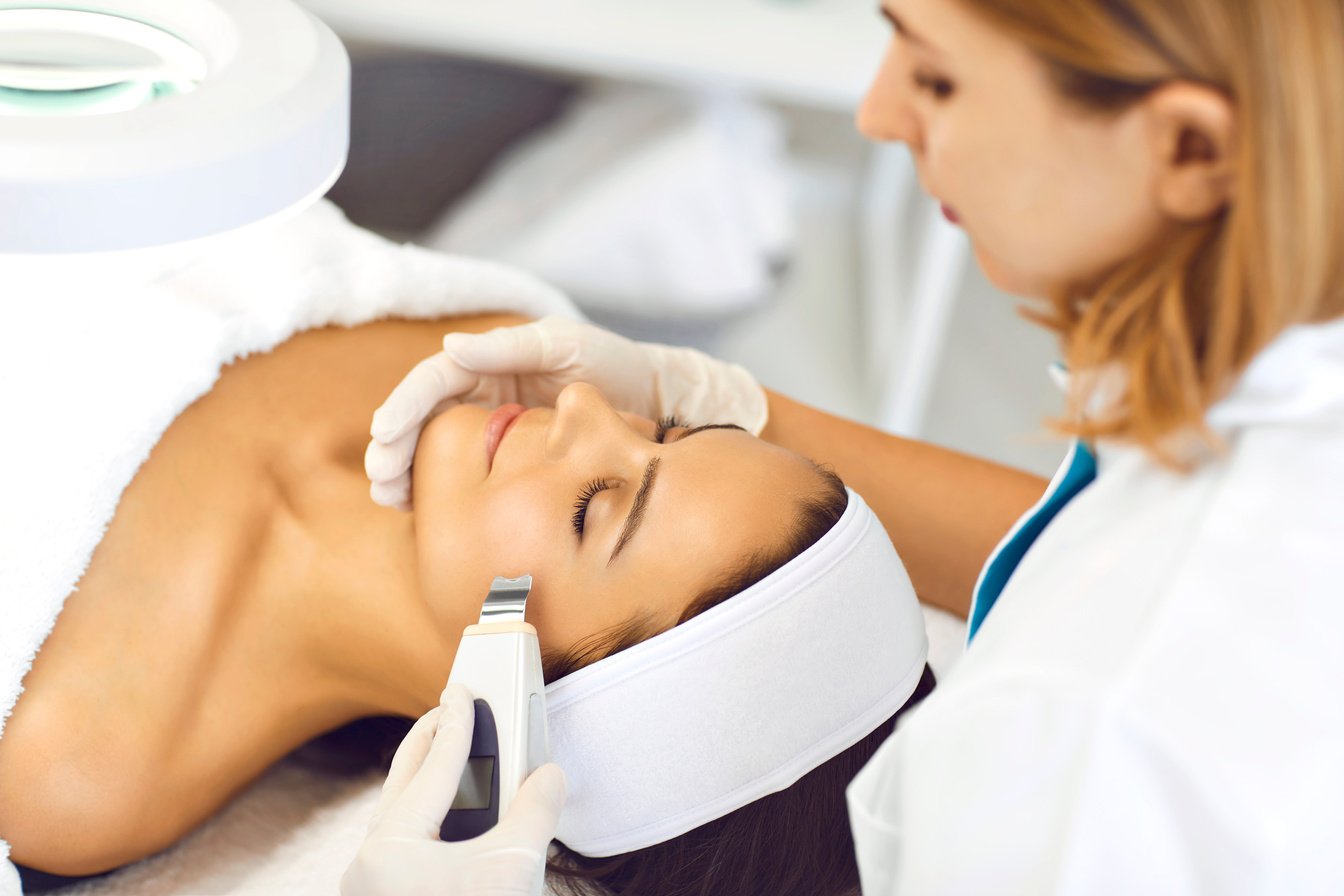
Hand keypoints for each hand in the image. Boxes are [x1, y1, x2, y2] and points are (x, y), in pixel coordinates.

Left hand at [341, 684, 565, 895]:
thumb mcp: (514, 866)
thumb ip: (534, 811)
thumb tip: (549, 777)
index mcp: (389, 848)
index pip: (432, 769)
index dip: (456, 724)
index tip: (463, 690)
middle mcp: (369, 865)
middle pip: (402, 784)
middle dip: (430, 742)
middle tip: (450, 710)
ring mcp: (375, 886)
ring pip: (401, 815)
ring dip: (430, 781)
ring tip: (452, 752)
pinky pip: (406, 843)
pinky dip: (431, 817)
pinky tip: (453, 816)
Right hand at [365, 317, 767, 508]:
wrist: (658, 406)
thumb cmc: (616, 367)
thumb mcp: (566, 347)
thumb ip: (511, 347)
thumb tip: (451, 346)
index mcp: (492, 362)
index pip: (435, 381)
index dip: (406, 406)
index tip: (385, 434)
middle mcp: (485, 394)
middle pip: (423, 418)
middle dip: (395, 446)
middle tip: (382, 480)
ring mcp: (494, 430)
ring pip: (436, 450)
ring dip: (407, 472)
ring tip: (391, 500)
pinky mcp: (509, 463)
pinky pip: (464, 475)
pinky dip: (438, 490)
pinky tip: (421, 512)